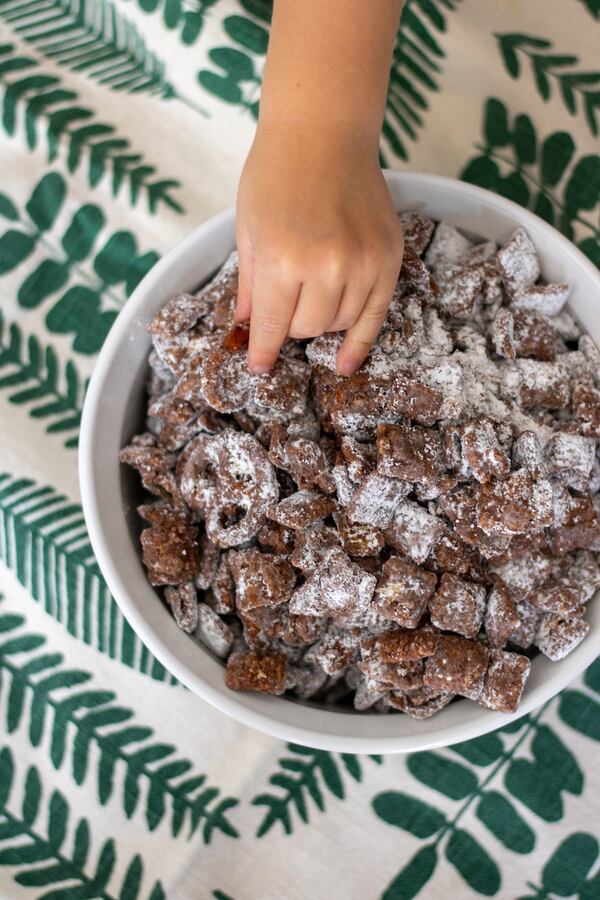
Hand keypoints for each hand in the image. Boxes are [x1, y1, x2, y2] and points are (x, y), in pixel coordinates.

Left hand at [236, 123, 403, 375]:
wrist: (324, 132)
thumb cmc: (276, 174)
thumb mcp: (248, 229)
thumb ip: (250, 283)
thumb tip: (248, 325)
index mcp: (283, 260)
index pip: (273, 327)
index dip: (264, 352)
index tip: (259, 368)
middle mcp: (326, 267)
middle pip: (308, 328)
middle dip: (291, 326)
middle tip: (285, 305)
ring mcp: (362, 263)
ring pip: (340, 324)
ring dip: (322, 322)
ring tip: (312, 297)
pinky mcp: (388, 258)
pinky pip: (376, 315)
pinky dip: (360, 342)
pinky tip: (346, 364)